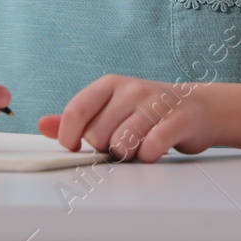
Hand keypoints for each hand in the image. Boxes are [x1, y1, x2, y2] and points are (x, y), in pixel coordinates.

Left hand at [37, 75, 216, 162]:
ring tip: (137, 147)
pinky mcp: (177, 119)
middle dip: (105, 149)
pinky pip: (152, 146)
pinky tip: (153, 150)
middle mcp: (131, 89)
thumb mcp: (110, 108)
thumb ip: (77, 119)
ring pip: (122, 143)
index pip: (76, 110)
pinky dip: (148, 156)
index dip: (69, 136)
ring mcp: (155, 102)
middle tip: (120, 144)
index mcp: (110, 85)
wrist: (198, 108)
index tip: (74, 148)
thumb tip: (42, 125)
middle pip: (97, 135)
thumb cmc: (147, 111)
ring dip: (128, 155)